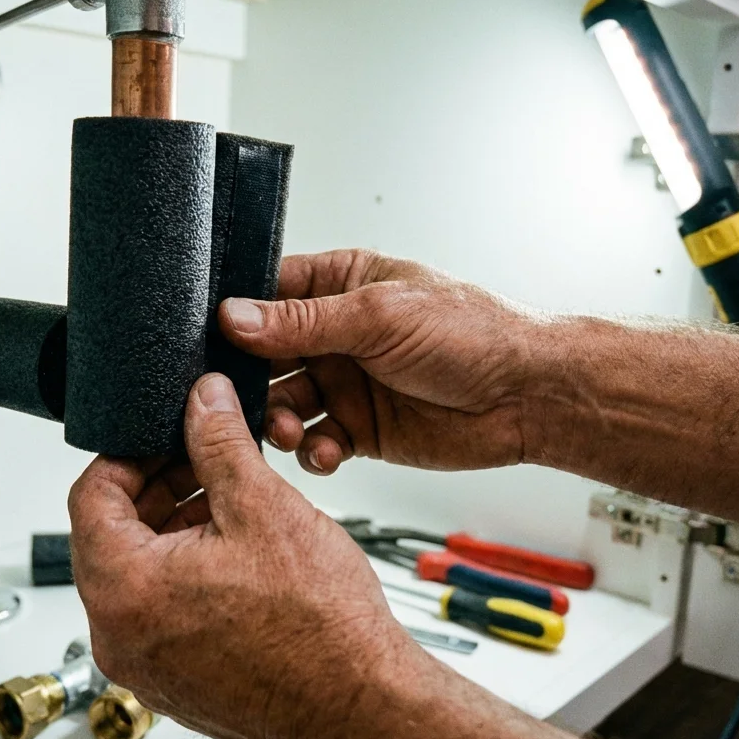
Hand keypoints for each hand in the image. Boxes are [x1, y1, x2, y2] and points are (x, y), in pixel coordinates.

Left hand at [67, 374, 435, 738]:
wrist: (361, 706)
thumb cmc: (321, 631)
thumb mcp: (264, 507)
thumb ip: (220, 442)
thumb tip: (203, 401)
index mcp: (125, 589)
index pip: (90, 495)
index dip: (129, 452)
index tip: (165, 436)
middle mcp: (119, 636)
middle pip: (109, 536)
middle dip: (156, 488)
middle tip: (202, 461)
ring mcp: (143, 666)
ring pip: (136, 575)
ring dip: (172, 530)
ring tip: (227, 504)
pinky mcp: (171, 682)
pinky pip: (157, 614)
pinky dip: (183, 575)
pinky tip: (233, 555)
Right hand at [220, 249, 541, 474]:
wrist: (528, 396)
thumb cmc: (474, 333)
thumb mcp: (379, 316)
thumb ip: (303, 321)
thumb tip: (234, 317)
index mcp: (341, 285)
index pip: (268, 294)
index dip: (236, 317)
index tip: (209, 339)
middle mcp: (337, 334)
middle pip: (265, 356)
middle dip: (247, 380)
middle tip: (236, 400)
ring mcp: (346, 383)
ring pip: (284, 404)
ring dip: (276, 421)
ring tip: (285, 431)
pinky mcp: (360, 429)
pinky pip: (316, 443)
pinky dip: (312, 452)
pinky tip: (325, 452)